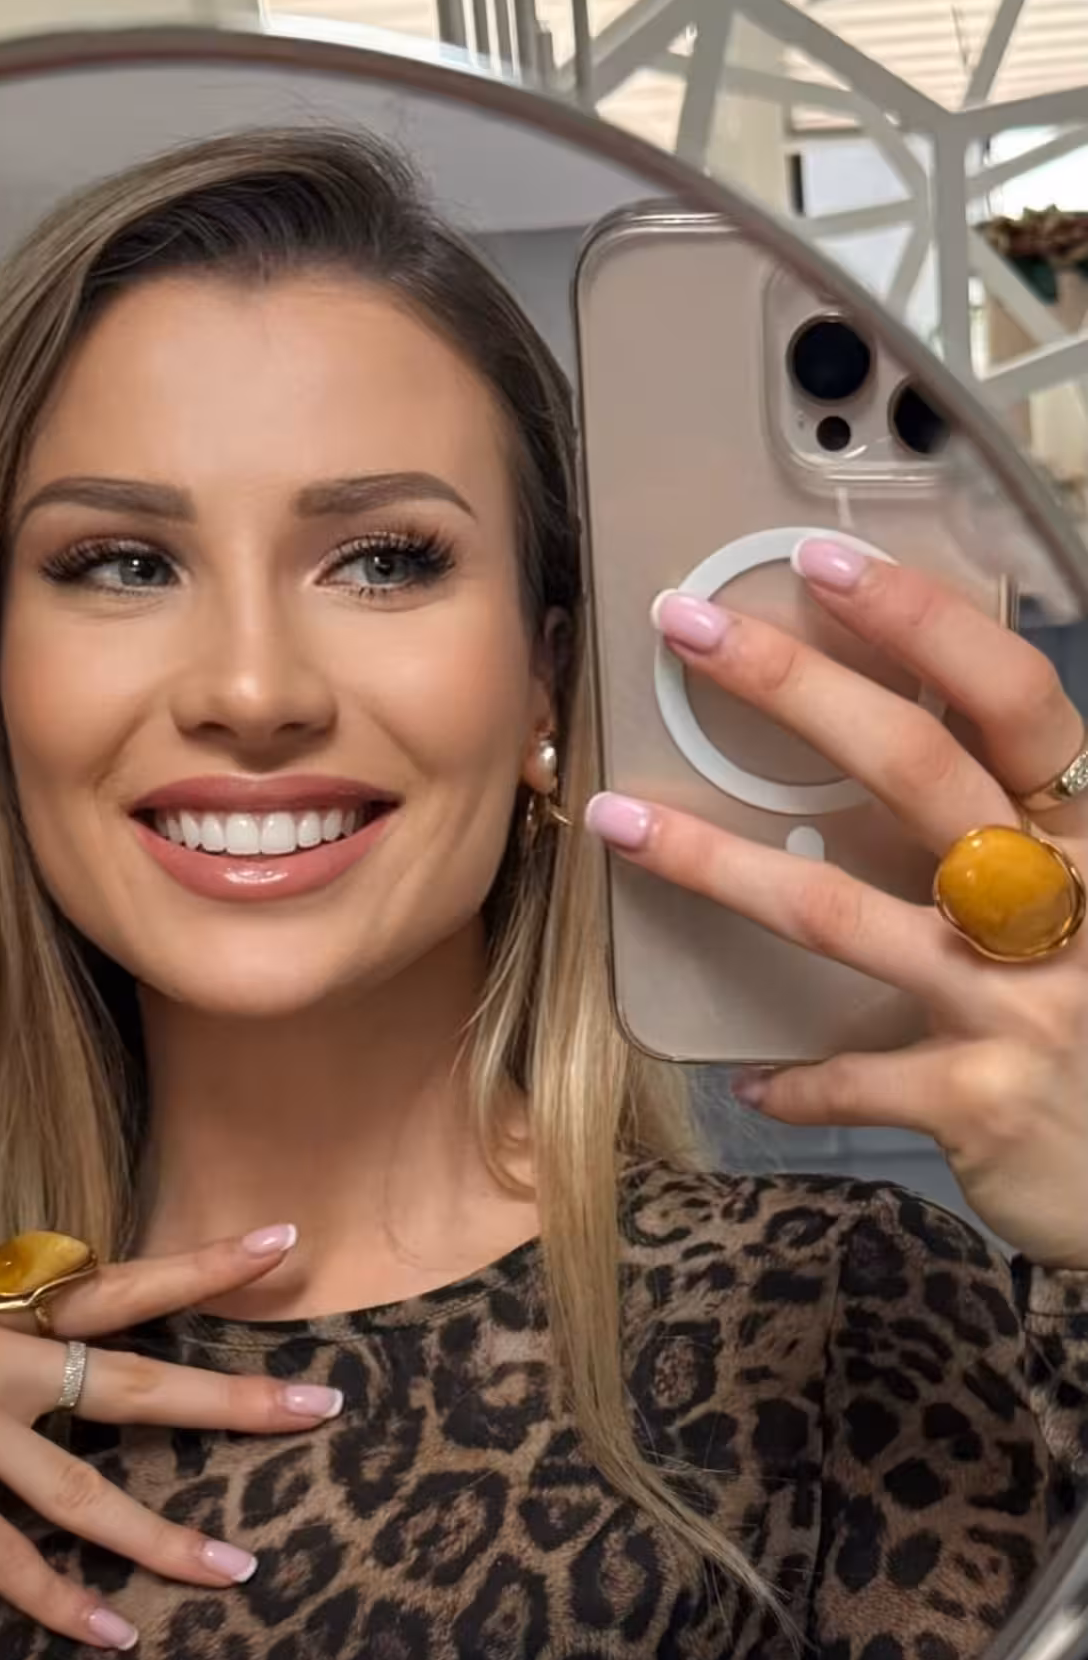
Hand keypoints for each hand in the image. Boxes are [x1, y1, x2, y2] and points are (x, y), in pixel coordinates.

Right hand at [0, 1206, 336, 1651]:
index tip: (280, 1244)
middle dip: (232, 1393)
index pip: (108, 1281)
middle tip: (323, 1403)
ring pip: (77, 1481)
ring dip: (161, 1536)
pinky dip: (56, 1599)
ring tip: (238, 1570)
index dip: (198, 1264)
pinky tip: (109, 1636)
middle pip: (128, 1371)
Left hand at [586, 539, 1087, 1269]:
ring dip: (717, 864)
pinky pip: (855, 1077)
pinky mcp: (984, 1098)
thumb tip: (900, 752)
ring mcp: (1025, 999)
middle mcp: (1067, 900)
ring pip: (842, 912)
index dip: (924, 624)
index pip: (1012, 699)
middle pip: (916, 769)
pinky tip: (749, 1082)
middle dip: (792, 687)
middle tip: (679, 628)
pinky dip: (798, 1081)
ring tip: (616, 821)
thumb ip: (1018, 840)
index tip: (822, 561)